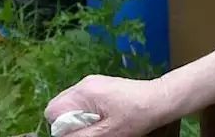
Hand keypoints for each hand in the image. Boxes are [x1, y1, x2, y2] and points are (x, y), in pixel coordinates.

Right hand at [44, 75, 173, 135]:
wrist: (160, 99)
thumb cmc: (137, 115)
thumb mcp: (107, 132)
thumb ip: (81, 136)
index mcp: (84, 92)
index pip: (53, 111)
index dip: (61, 127)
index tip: (78, 134)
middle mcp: (85, 84)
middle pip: (60, 106)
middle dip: (69, 122)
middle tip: (88, 131)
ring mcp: (93, 83)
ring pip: (72, 104)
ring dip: (79, 118)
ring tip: (99, 125)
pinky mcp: (102, 86)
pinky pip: (84, 101)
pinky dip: (88, 112)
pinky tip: (104, 118)